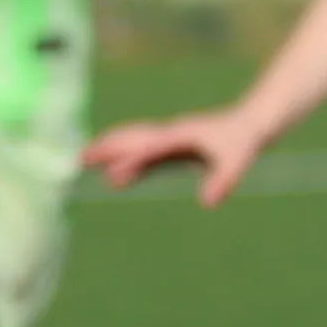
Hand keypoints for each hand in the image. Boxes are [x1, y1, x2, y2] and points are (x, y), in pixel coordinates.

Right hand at [81, 108, 263, 207]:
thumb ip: (222, 181)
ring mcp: (167, 137)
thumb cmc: (241, 143)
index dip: (131, 163)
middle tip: (80, 160)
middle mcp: (168, 133)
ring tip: (84, 157)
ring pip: (130, 139)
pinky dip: (123, 154)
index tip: (111, 177)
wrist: (247, 123)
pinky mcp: (169, 143)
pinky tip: (115, 168)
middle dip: (106, 148)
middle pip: (130, 138)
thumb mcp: (236, 162)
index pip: (150, 149)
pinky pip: (140, 147)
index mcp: (180, 136)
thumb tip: (208, 203)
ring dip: (108, 146)